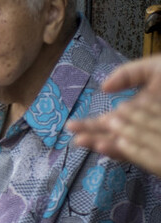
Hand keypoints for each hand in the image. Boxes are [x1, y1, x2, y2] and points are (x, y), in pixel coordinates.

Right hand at [66, 55, 160, 175]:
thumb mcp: (153, 69)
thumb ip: (127, 74)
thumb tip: (103, 88)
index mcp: (135, 112)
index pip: (108, 123)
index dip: (89, 125)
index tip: (71, 127)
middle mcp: (141, 128)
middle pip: (112, 137)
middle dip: (92, 138)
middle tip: (75, 138)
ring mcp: (152, 139)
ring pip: (125, 147)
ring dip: (105, 145)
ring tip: (86, 142)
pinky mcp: (159, 148)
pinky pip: (142, 154)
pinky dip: (125, 151)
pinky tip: (111, 145)